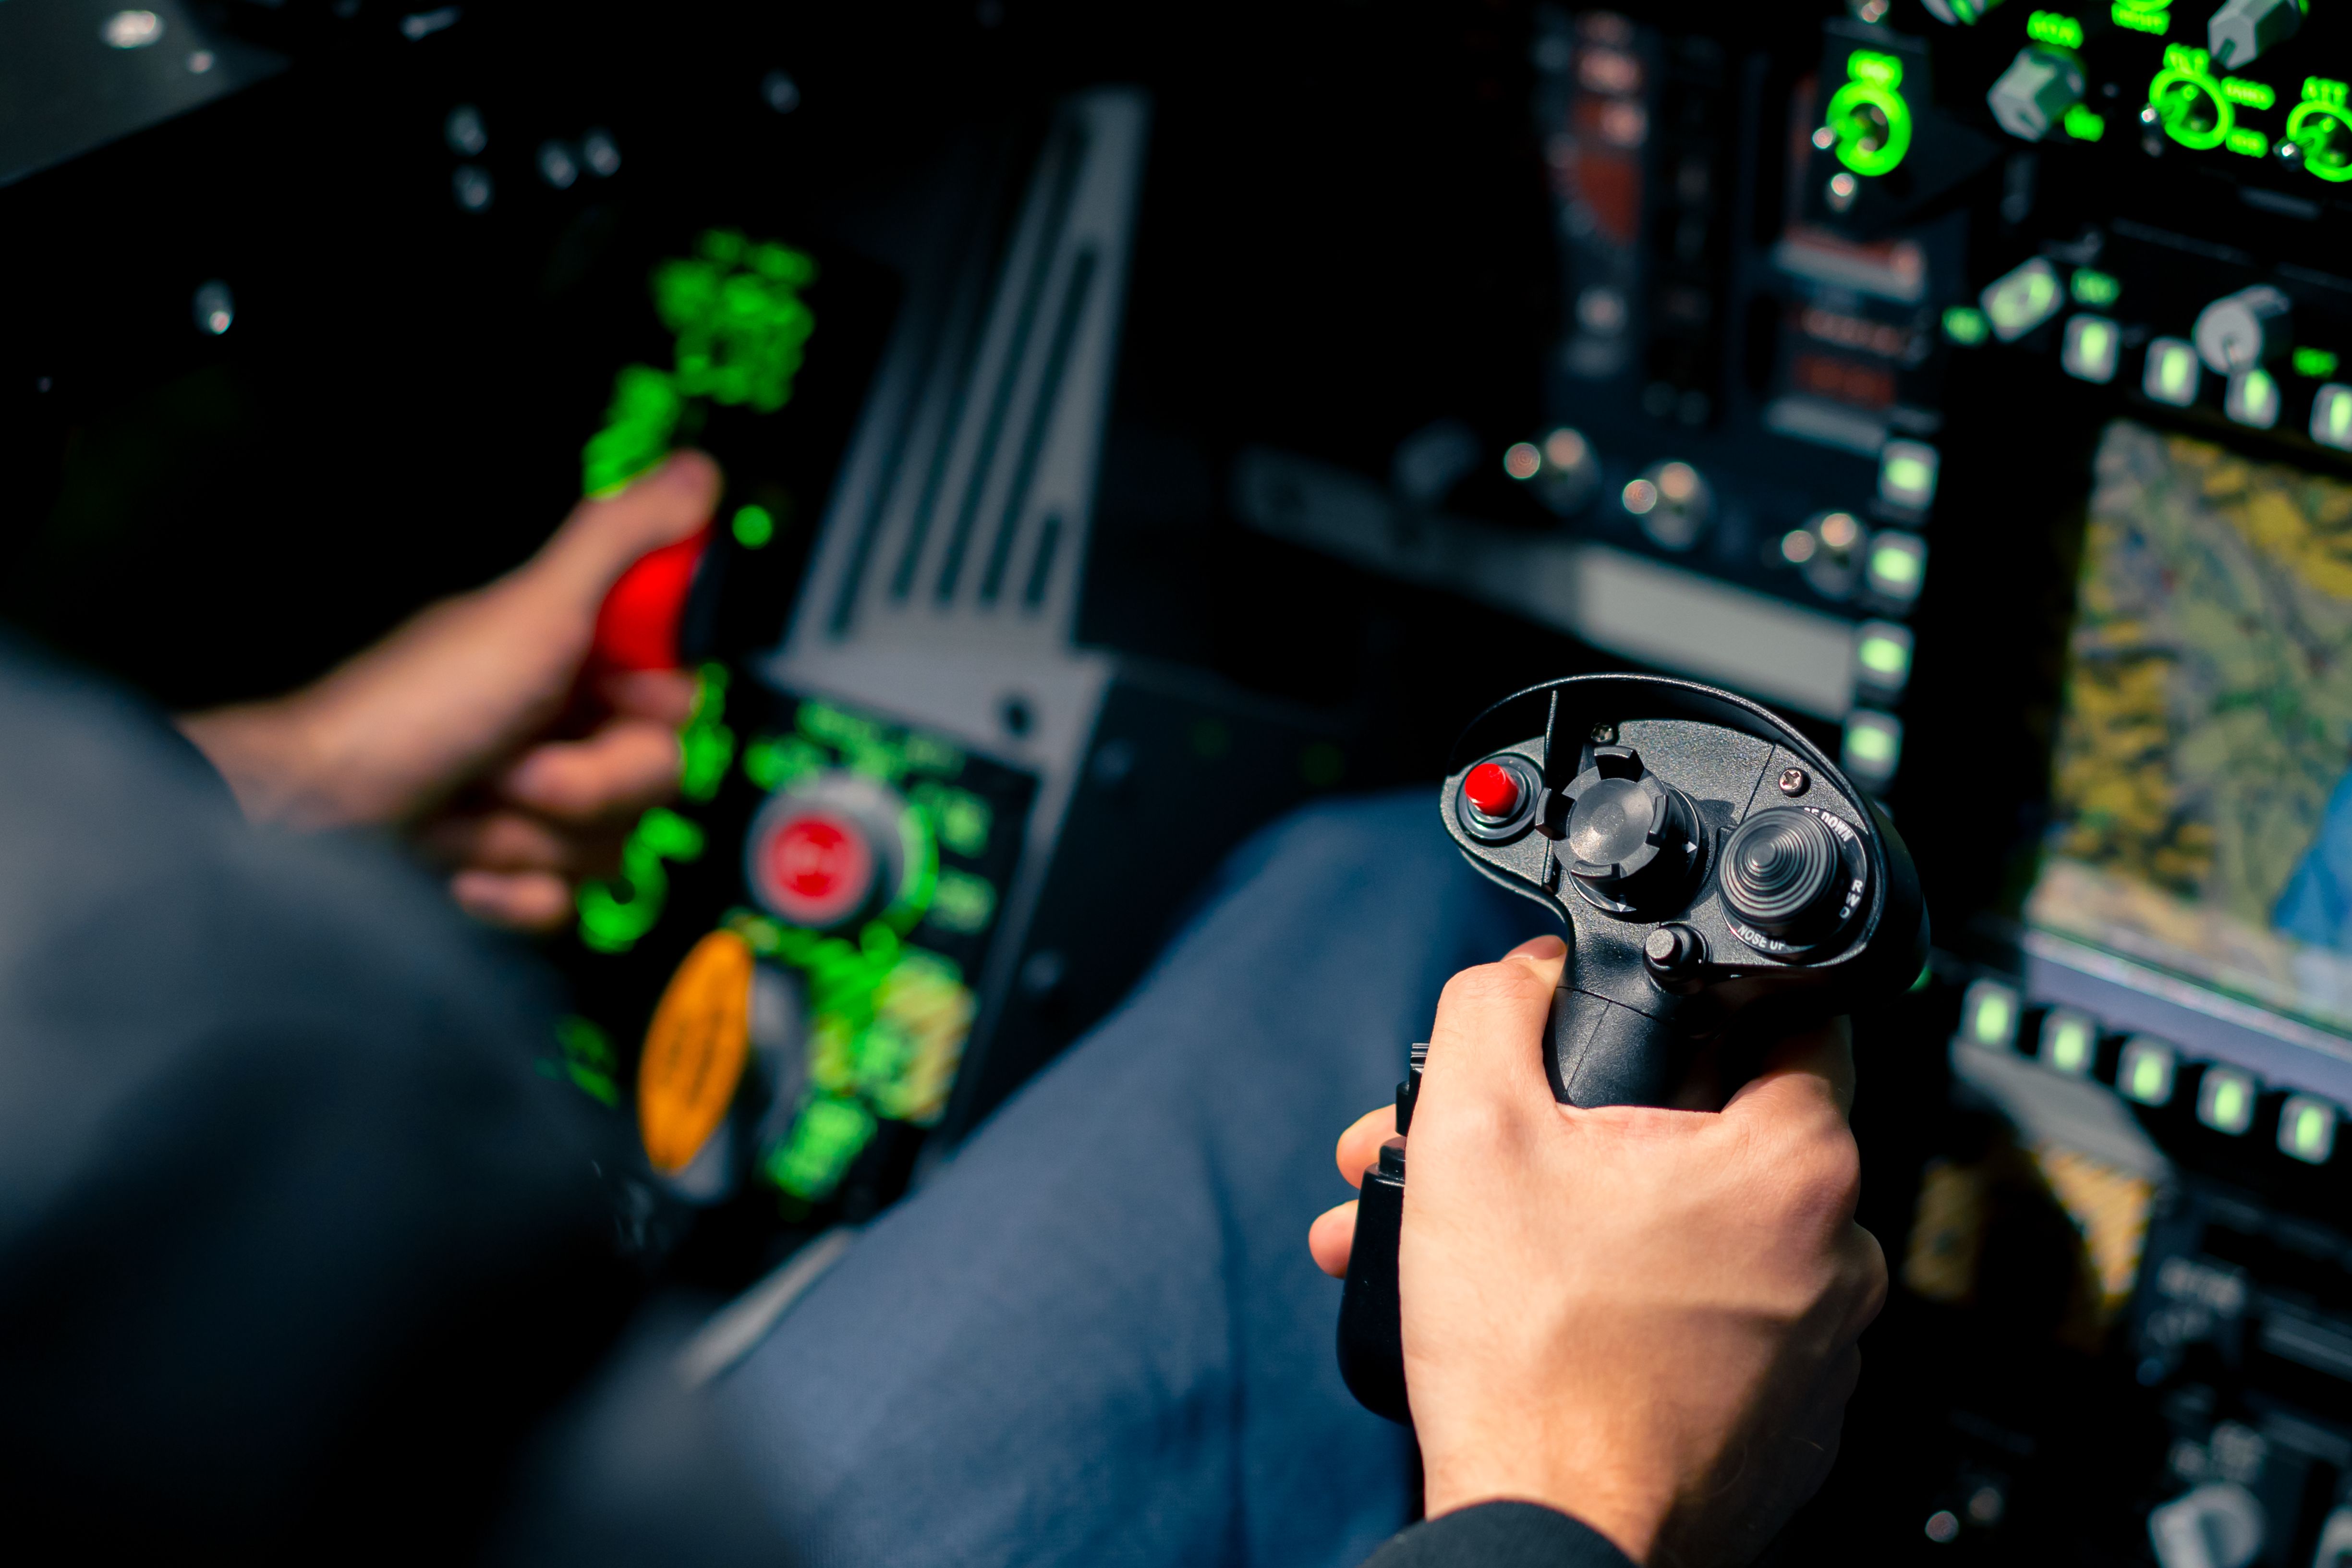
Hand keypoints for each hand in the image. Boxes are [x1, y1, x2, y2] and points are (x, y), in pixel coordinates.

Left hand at [179, 453, 720, 930]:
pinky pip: (561, 903)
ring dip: (530, 837)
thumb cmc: (405, 712)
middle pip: (654, 779)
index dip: (649, 710)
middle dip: (583, 785)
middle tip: (514, 765)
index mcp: (574, 659)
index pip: (680, 695)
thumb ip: (619, 539)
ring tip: (464, 809)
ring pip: (610, 846)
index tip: (604, 700)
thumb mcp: (527, 611)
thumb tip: (696, 472)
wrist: (305, 813)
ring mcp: (534, 805)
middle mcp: (561, 728)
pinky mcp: (507, 869)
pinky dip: (508, 891)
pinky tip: (457, 864)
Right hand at [1309, 935, 1885, 1566]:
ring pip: (1699, 1236)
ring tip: (1476, 1244)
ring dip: (1589, 1222)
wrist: (1554, 1541)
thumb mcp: (1472, 1136)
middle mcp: (1840, 1254)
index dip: (1695, 1001)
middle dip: (1584, 1130)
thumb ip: (1493, 1012)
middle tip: (1488, 1150)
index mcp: (1797, 1163)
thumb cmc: (1531, 1361)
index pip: (1788, 1015)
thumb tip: (1525, 970)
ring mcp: (1822, 1350)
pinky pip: (1712, 1324)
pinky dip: (1632, 1307)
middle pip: (1715, 1135)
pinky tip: (1536, 1318)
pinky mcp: (1786, 1421)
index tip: (1625, 1026)